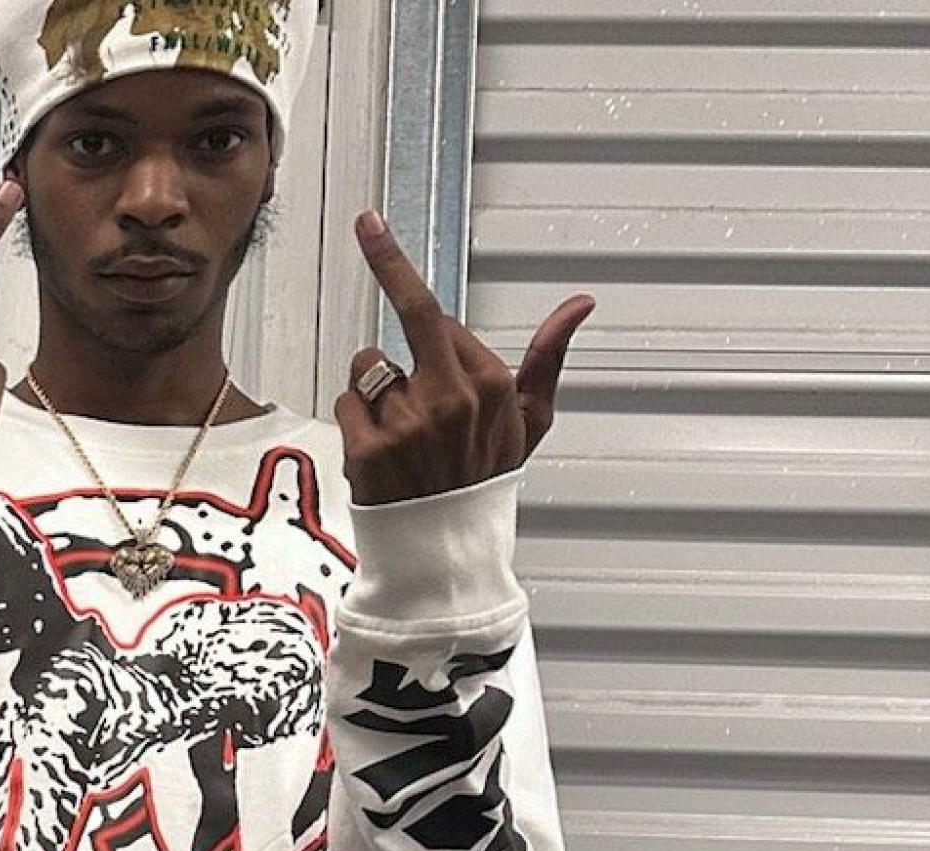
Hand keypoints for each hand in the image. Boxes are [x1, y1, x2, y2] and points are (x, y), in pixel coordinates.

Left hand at [341, 206, 593, 502]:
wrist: (444, 549)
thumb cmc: (485, 480)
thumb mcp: (532, 422)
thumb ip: (550, 358)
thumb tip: (581, 304)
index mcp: (493, 383)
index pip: (442, 320)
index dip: (422, 315)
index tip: (381, 229)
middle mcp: (454, 397)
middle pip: (412, 316)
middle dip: (388, 264)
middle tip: (366, 221)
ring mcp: (410, 422)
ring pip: (370, 367)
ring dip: (374, 389)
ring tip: (399, 431)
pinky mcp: (369, 448)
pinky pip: (348, 401)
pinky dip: (354, 419)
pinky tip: (376, 449)